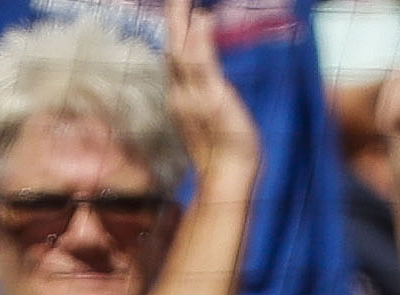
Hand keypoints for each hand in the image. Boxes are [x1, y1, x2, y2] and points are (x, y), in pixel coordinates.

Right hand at [162, 0, 262, 186]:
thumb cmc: (222, 148)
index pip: (174, 58)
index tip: (178, 11)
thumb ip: (201, 96)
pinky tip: (203, 19)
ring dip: (182, 23)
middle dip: (173, 21)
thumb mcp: (207, 117)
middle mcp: (179, 94)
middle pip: (172, 50)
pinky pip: (202, 64)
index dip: (175, 34)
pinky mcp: (210, 99)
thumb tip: (201, 82)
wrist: (228, 172)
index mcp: (178, 97)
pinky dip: (201, 40)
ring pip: (182, 53)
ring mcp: (192, 97)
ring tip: (182, 0)